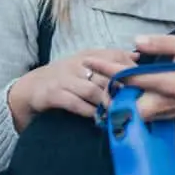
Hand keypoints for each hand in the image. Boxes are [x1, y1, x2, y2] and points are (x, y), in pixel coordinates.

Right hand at [8, 49, 138, 130]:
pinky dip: (89, 112)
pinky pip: (75, 103)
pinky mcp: (53, 94)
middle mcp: (76, 64)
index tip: (143, 82)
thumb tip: (137, 56)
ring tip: (119, 112)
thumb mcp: (87, 65)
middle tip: (137, 102)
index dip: (130, 69)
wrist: (30, 88)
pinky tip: (99, 119)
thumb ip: (110, 60)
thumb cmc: (66, 78)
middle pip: (107, 75)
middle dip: (123, 89)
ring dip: (108, 103)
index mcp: (88, 56)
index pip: (114, 56)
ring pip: (93, 90)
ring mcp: (64, 79)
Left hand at [83, 35, 174, 121]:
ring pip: (135, 115)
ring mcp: (169, 112)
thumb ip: (163, 45)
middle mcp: (166, 101)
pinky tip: (133, 97)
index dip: (106, 70)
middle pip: (126, 107)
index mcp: (170, 82)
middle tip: (100, 83)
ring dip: (121, 104)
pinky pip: (147, 117)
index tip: (89, 62)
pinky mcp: (173, 118)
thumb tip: (136, 43)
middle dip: (110, 97)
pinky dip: (134, 108)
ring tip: (111, 89)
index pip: (129, 77)